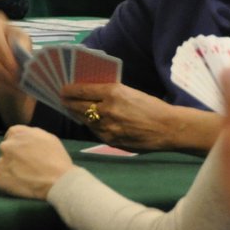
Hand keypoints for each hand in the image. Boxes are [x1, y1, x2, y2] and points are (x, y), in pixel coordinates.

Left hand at [0, 125, 73, 199]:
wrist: (58, 181)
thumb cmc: (56, 158)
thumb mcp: (46, 137)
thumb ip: (31, 134)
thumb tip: (24, 138)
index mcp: (16, 133)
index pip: (10, 137)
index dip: (18, 147)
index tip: (25, 155)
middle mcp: (5, 146)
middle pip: (6, 151)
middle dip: (13, 158)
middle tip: (26, 168)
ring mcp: (0, 162)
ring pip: (3, 166)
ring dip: (11, 171)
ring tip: (26, 179)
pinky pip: (0, 181)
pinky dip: (8, 184)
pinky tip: (21, 186)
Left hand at [58, 81, 209, 153]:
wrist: (167, 128)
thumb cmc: (151, 107)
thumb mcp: (130, 92)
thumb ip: (110, 94)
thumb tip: (92, 94)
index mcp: (113, 92)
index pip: (83, 91)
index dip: (70, 90)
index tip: (63, 89)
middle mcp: (107, 109)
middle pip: (79, 106)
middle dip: (68, 103)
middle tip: (62, 100)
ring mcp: (107, 127)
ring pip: (85, 120)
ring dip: (77, 115)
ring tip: (72, 110)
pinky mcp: (110, 140)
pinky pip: (94, 131)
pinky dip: (90, 125)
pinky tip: (89, 122)